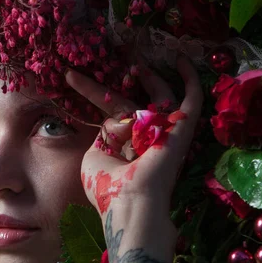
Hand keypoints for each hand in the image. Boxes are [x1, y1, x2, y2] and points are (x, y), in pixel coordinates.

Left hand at [65, 57, 202, 222]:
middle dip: (127, 83)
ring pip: (163, 97)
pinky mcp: (183, 128)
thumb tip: (122, 118)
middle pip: (137, 102)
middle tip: (121, 65)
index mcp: (127, 147)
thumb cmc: (108, 186)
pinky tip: (183, 59)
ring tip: (140, 65)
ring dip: (154, 80)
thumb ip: (105, 133)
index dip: (90, 93)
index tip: (69, 75)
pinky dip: (191, 80)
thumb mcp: (94, 156)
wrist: (130, 203)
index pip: (111, 113)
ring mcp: (166, 132)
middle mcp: (148, 138)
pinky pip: (192, 100)